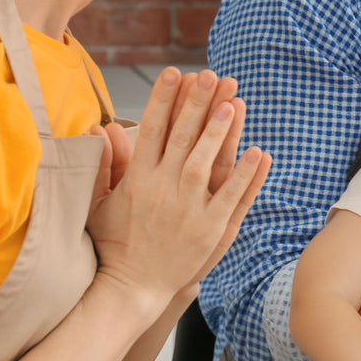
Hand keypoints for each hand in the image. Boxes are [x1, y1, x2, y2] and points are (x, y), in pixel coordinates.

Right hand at [87, 67, 270, 310]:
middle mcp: (161, 190)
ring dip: (219, 134)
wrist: (132, 288)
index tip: (174, 72)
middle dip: (196, 105)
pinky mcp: (209, 229)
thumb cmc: (117, 242)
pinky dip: (245, 176)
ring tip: (233, 103)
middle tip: (210, 74)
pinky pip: (231, 198)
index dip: (164, 100)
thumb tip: (100, 128)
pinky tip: (260, 153)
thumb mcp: (103, 201)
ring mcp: (187, 210)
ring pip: (204, 164)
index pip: (151, 130)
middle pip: (181, 139)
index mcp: (138, 179)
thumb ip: (107, 164)